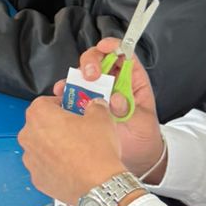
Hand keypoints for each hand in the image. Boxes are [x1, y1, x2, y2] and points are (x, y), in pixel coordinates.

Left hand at [19, 97, 127, 204]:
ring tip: (76, 151)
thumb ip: (95, 106)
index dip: (62, 104)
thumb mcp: (101, 118)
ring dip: (54, 146)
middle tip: (77, 130)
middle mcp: (28, 135)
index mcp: (39, 114)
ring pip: (40, 146)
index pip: (45, 102)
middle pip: (40, 125)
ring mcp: (30, 159)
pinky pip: (44, 166)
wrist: (98, 185)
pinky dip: (54, 165)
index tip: (74, 110)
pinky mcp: (36, 178)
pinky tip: (72, 167)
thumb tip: (95, 105)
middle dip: (56, 126)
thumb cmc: (95, 150)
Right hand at [59, 37, 164, 178]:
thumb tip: (115, 98)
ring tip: (72, 86)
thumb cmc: (143, 137)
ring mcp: (97, 93)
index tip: (105, 47)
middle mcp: (112, 82)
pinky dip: (64, 91)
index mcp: (131, 80)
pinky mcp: (83, 105)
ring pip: (82, 74)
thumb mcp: (142, 121)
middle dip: (91, 61)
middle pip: (98, 60)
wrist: (136, 159)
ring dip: (75, 76)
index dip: (114, 46)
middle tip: (89, 74)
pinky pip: (71, 93)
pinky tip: (61, 95)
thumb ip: (129, 108)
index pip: (123, 55)